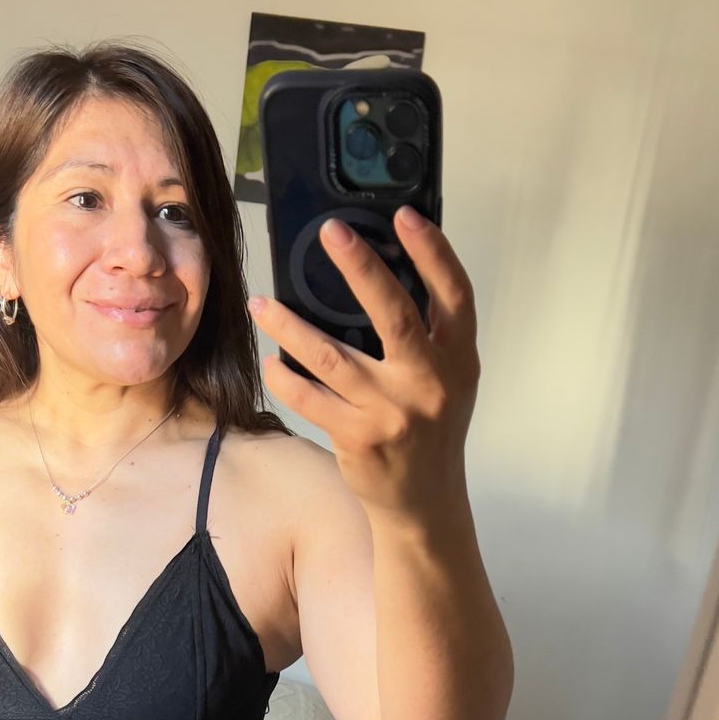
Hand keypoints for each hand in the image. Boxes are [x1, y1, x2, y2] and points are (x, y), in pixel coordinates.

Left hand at [247, 206, 480, 523]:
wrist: (424, 503)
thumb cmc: (430, 429)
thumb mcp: (447, 379)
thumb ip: (428, 335)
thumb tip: (385, 271)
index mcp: (457, 359)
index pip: (454, 295)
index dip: (433, 253)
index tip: (404, 216)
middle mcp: (429, 383)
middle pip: (394, 315)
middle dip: (361, 268)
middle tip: (330, 232)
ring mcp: (392, 412)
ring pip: (332, 357)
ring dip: (290, 326)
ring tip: (261, 304)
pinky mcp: (357, 438)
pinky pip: (309, 399)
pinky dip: (285, 378)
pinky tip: (272, 362)